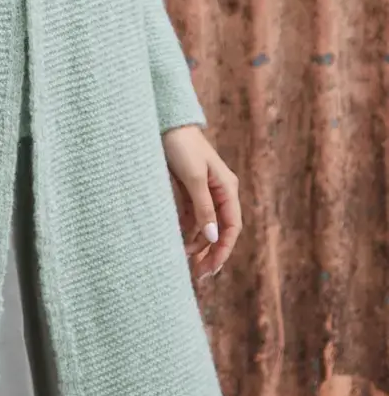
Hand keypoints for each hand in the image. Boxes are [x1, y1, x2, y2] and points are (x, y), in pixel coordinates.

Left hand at [161, 125, 241, 281]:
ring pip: (204, 225)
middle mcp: (219, 191)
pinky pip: (190, 215)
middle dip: (211, 252)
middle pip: (219, 229)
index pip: (231, 227)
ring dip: (196, 242)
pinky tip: (178, 241)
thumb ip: (203, 209)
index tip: (211, 269)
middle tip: (198, 274)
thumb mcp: (193, 178)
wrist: (164, 122)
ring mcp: (203, 191)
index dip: (223, 250)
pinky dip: (186, 229)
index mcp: (227, 188)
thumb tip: (213, 239)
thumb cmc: (182, 146)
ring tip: (182, 258)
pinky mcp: (187, 189)